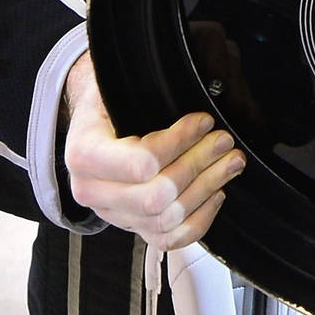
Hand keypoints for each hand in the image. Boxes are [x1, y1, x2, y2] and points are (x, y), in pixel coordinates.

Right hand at [63, 51, 243, 250]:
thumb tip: (199, 74)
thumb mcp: (114, 85)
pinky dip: (200, 221)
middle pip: (157, 196)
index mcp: (84, 154)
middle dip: (199, 166)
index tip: (202, 120)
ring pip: (167, 220)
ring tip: (230, 161)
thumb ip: (145, 84)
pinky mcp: (133, 228)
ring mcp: (114, 215)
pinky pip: (169, 241)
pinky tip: (217, 194)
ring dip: (208, 188)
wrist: (91, 125)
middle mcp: (92, 192)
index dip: (180, 142)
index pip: (141, 163)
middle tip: (224, 140)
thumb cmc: (108, 101)